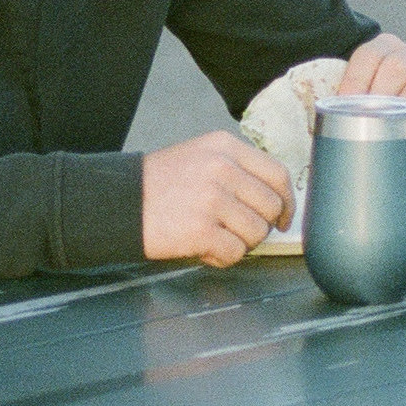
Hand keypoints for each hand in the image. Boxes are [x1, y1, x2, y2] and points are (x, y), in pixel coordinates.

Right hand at [142, 129, 293, 267]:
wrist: (119, 201)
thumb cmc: (159, 184)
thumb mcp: (200, 156)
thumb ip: (237, 170)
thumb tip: (275, 200)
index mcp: (225, 147)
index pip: (277, 174)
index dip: (286, 201)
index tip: (282, 217)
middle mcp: (222, 169)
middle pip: (271, 207)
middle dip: (259, 226)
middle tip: (236, 230)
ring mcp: (212, 199)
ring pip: (256, 233)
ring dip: (240, 243)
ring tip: (214, 236)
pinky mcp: (201, 230)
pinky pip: (234, 253)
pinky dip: (222, 257)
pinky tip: (203, 248)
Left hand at [336, 31, 405, 171]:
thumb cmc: (388, 112)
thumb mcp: (368, 98)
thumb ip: (349, 98)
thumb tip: (321, 111)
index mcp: (390, 47)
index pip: (370, 54)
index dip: (354, 80)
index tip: (343, 106)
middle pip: (395, 65)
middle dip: (376, 96)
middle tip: (364, 120)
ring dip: (399, 112)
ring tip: (384, 132)